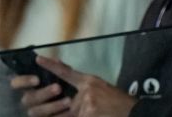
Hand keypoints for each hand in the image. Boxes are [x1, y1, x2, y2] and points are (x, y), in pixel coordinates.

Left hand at [14, 56, 135, 116]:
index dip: (51, 66)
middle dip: (73, 112)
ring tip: (98, 112)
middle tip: (94, 109)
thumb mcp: (102, 90)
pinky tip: (99, 114)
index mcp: (89, 81)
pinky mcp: (88, 112)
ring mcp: (86, 101)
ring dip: (83, 116)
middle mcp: (86, 89)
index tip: (38, 59)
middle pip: (66, 103)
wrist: (133, 111)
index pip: (66, 72)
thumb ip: (84, 91)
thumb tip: (69, 98)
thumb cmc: (118, 103)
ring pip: (72, 114)